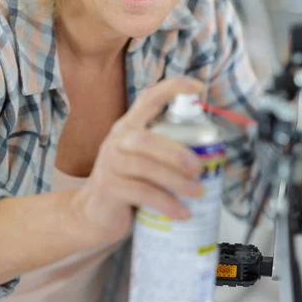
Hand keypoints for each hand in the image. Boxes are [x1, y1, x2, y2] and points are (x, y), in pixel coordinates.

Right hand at [70, 76, 204, 243]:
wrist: (93, 214)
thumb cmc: (127, 184)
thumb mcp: (142, 160)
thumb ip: (163, 151)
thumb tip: (208, 154)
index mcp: (129, 127)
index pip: (148, 98)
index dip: (172, 88)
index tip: (198, 88)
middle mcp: (117, 141)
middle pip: (147, 140)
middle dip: (176, 153)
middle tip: (200, 168)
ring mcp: (110, 164)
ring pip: (145, 168)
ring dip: (176, 181)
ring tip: (198, 191)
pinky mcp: (109, 188)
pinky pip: (141, 193)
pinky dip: (166, 203)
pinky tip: (182, 212)